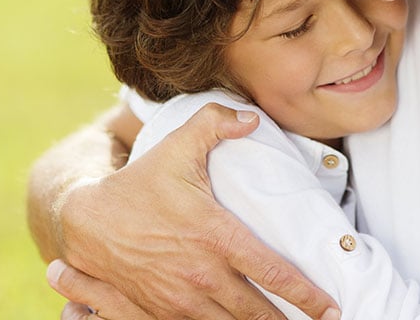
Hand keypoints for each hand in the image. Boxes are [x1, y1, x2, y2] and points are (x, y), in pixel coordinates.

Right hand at [55, 103, 339, 319]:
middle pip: (257, 312)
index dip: (306, 294)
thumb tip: (253, 118)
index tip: (331, 307)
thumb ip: (216, 125)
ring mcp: (179, 299)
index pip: (272, 271)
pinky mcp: (160, 312)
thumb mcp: (177, 147)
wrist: (87, 221)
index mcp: (214, 236)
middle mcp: (201, 274)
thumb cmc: (138, 183)